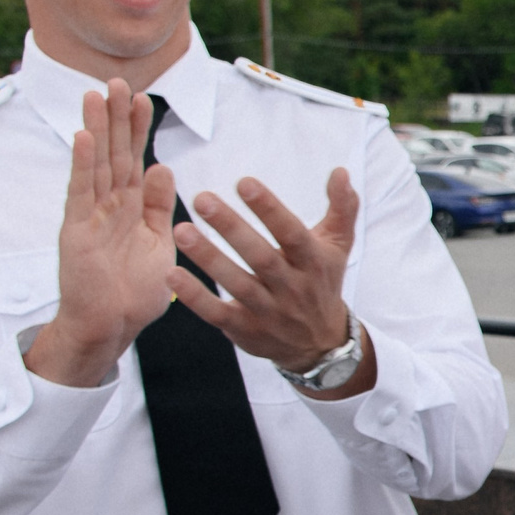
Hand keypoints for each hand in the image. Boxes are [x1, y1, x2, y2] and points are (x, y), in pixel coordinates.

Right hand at [26, 81, 177, 387]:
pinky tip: (83, 137)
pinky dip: (82, 164)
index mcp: (129, 207)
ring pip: (95, 164)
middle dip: (115, 118)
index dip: (137, 130)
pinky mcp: (76, 231)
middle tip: (116, 81)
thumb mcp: (158, 242)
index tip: (143, 99)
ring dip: (96, 129)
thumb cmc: (134, 290)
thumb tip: (163, 168)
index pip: (134, 159)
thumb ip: (158, 206)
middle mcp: (108, 205)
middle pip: (112, 153)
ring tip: (95, 95)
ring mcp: (90, 215)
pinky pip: (80, 192)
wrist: (112, 326)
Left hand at [169, 169, 373, 400]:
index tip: (244, 183)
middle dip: (231, 228)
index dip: (270, 209)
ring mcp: (268, 311)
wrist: (320, 344)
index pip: (292, 233)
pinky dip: (194, 297)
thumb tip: (340, 171)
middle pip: (261, 256)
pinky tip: (172, 274)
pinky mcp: (246, 330)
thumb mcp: (337, 246)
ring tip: (181, 230)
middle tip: (202, 199)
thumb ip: (342, 207)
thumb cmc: (322, 282)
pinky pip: (217, 313)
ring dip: (208, 257)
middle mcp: (292, 287)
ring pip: (237, 284)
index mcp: (312, 261)